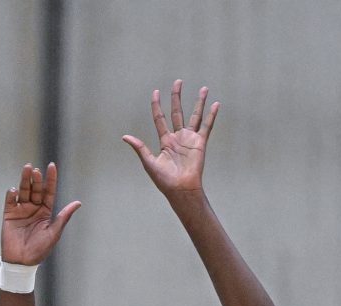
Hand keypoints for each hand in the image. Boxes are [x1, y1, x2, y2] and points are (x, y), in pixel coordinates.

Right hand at [0, 163, 80, 265]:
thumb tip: (78, 202)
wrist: (21, 262)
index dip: (51, 179)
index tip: (51, 166)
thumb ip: (63, 216)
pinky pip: (10, 201)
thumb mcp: (54, 232)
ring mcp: (21, 211)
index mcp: (45, 212)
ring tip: (26, 169)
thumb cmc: (39, 250)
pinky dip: (11, 194)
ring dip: (24, 181)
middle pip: (35, 189)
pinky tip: (14, 190)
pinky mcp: (9, 215)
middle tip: (35, 170)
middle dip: (36, 179)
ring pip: (23, 192)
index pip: (49, 192)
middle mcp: (33, 209)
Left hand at [123, 80, 218, 195]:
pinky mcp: (200, 143)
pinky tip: (215, 104)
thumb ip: (139, 147)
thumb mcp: (148, 162)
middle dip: (177, 97)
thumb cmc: (164, 179)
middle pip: (177, 112)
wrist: (180, 189)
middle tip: (178, 82)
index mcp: (165, 141)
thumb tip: (125, 137)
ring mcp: (190, 139)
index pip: (160, 118)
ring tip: (204, 88)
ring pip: (195, 116)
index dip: (157, 105)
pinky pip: (207, 126)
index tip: (155, 92)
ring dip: (199, 102)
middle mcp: (177, 137)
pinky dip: (211, 115)